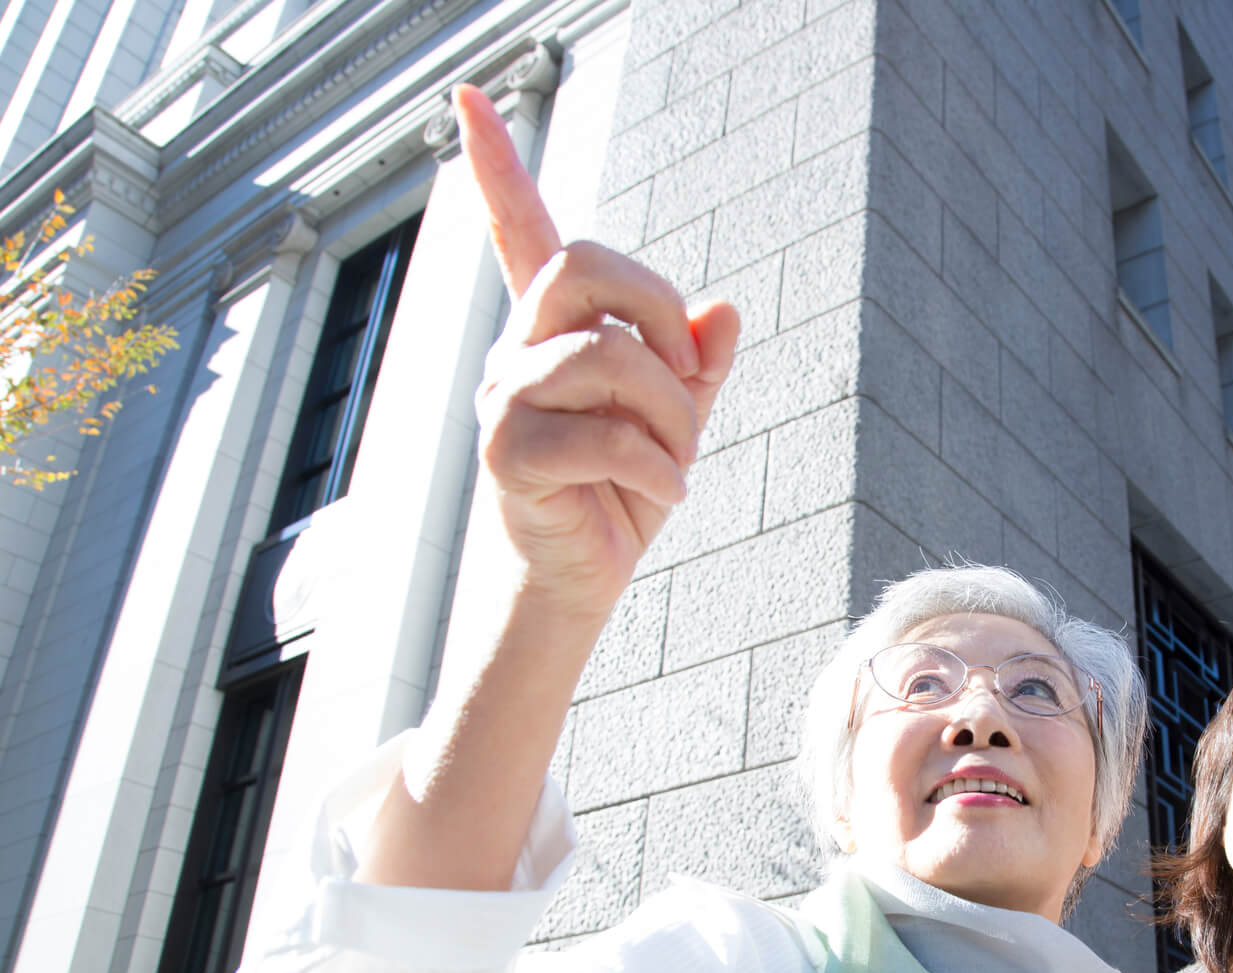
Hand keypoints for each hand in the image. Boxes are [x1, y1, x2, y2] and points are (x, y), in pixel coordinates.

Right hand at [455, 85, 740, 621]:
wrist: (583, 576)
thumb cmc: (622, 489)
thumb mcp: (677, 416)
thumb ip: (698, 361)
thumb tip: (725, 310)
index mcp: (553, 327)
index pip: (519, 229)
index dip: (496, 165)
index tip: (469, 98)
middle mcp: (517, 349)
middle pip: (584, 263)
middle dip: (659, 311)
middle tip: (688, 375)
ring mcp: (504, 398)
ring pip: (609, 354)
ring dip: (673, 411)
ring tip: (677, 459)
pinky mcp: (508, 453)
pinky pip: (607, 434)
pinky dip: (659, 466)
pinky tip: (666, 493)